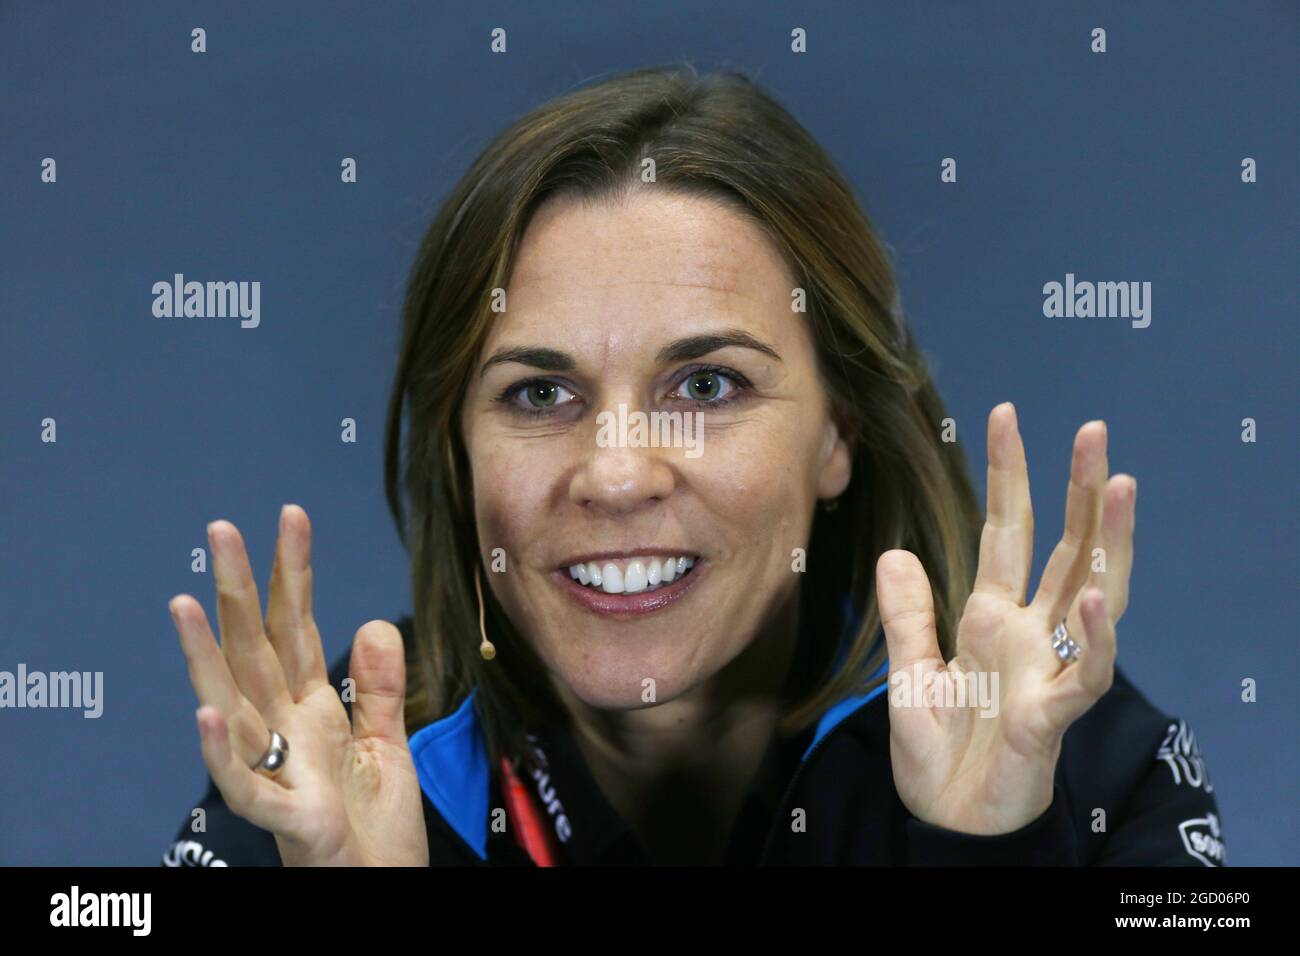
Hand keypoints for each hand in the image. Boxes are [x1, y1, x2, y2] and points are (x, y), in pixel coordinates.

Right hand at [168, 505, 427, 865]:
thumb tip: (373, 622)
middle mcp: (286, 734)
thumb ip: (377, 689)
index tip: (290, 517)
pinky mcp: (289, 818)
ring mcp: (282, 773)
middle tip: (221, 529)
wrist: (383, 890)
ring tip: (187, 602)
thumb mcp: (387, 746)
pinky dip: (225, 753)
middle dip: (239, 591)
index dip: (292, 575)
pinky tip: (207, 714)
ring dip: (208, 658)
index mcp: (312, 712)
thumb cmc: (376, 829)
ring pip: (235, 707)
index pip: (296, 629)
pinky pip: (247, 785)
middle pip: (256, 651)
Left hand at [876, 403, 1135, 834]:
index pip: (1007, 533)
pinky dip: (1093, 636)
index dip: (1008, 477)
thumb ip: (909, 613)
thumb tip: (898, 549)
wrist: (946, 816)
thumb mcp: (909, 672)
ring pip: (1093, 595)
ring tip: (1119, 485)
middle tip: (1095, 430)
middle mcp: (1029, 632)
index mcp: (992, 616)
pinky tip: (1094, 597)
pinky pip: (1084, 671)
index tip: (1006, 417)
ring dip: (1108, 543)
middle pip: (1064, 549)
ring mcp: (1047, 668)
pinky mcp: (1054, 713)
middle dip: (1079, 491)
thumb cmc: (936, 749)